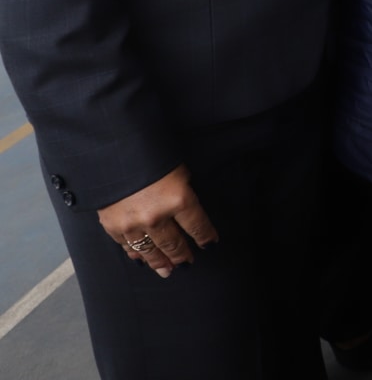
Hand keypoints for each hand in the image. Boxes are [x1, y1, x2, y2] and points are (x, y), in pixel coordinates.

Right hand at [94, 165, 218, 277]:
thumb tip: (185, 211)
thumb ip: (182, 192)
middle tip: (187, 263)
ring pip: (150, 251)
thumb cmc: (150, 154)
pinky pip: (127, 246)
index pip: (198, 226)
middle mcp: (157, 216)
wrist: (110, 150)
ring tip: (167, 271)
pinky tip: (140, 259)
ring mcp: (133, 224)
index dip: (205, 237)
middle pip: (174, 243)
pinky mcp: (113, 225)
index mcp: (178, 199)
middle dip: (182, 255)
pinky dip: (135, 253)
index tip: (210, 245)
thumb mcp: (178, 170)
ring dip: (160, 262)